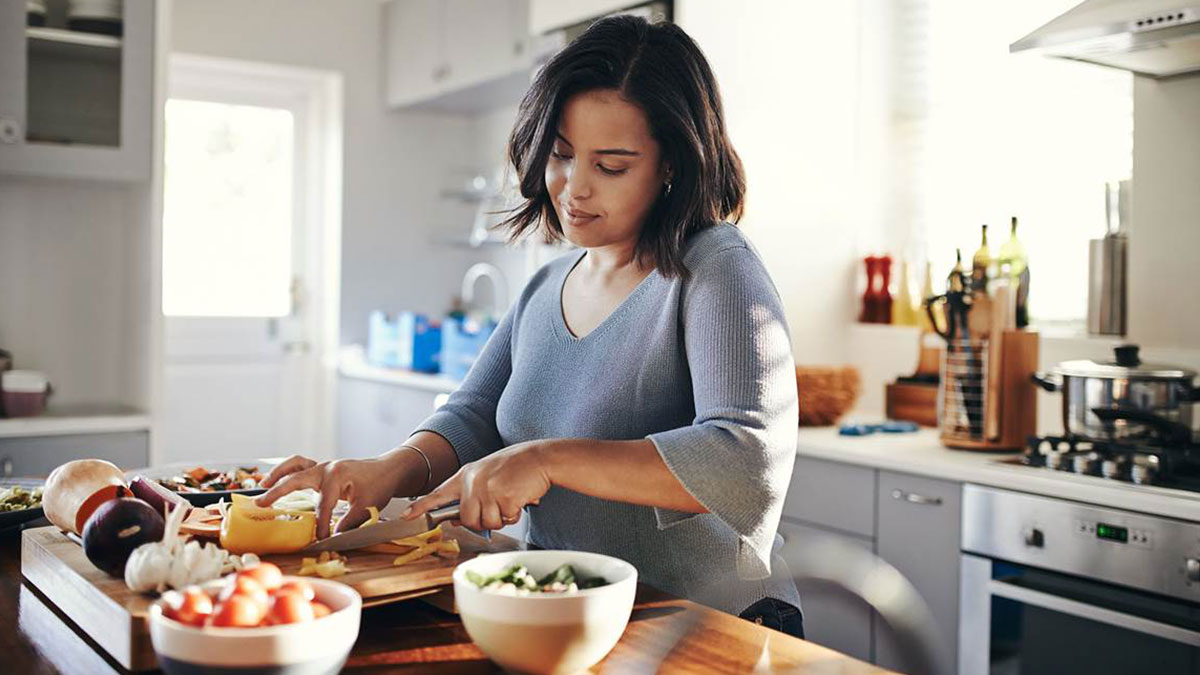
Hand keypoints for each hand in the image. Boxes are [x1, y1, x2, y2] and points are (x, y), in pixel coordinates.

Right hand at [256, 454, 407, 538]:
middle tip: (260, 505)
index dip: (320, 524)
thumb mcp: (368, 506)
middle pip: (296, 479)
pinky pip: (300, 466)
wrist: (388, 469)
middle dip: (277, 492)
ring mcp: (323, 466)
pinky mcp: (322, 469)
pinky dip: (287, 472)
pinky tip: (275, 481)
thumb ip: (349, 522)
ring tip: (262, 487)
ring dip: (277, 475)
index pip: (323, 505)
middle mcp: (326, 467)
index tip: (319, 539)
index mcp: (337, 475)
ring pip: (294, 465)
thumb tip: (333, 538)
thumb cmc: (379, 485)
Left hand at [404, 441, 552, 530]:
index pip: (439, 493)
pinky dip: (514, 515)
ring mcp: (488, 489)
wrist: (540, 458)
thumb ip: (470, 494)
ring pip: (486, 523)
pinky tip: (518, 499)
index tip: (405, 515)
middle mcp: (473, 481)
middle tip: (497, 507)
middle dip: (482, 520)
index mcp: (466, 474)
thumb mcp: (487, 475)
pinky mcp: (504, 497)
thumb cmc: (516, 468)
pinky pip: (504, 520)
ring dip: (500, 518)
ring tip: (509, 500)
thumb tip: (455, 520)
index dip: (421, 506)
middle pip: (467, 519)